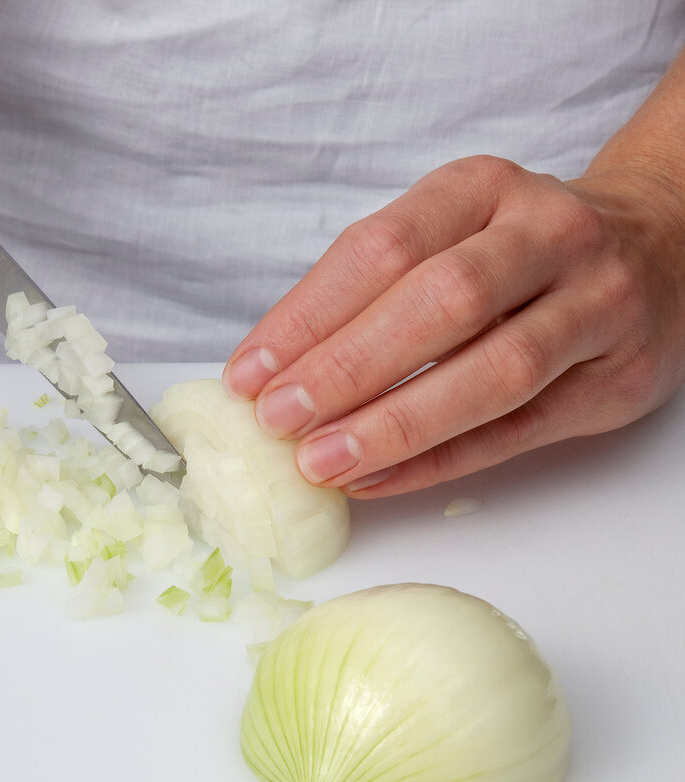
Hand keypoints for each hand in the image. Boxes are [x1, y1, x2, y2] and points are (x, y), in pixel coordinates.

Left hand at [223, 155, 684, 497]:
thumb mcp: (445, 232)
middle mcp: (548, 234)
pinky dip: (440, 461)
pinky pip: (520, 431)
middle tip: (280, 418)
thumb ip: (368, 288)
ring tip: (323, 461)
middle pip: (441, 302)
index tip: (250, 374)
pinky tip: (378, 480)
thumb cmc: (515, 249)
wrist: (654, 248)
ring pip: (493, 371)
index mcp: (482, 188)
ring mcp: (597, 304)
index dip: (308, 316)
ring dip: (396, 425)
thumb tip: (271, 369)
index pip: (382, 247)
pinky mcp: (619, 378)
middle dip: (349, 367)